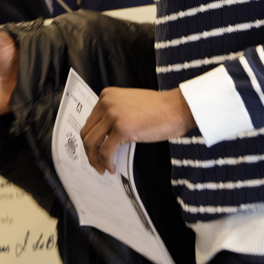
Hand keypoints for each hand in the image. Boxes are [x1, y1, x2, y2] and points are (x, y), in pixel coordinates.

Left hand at [79, 87, 194, 173]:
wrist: (177, 108)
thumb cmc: (159, 109)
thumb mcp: (130, 104)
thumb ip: (115, 114)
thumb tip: (104, 136)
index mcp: (107, 95)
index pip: (90, 121)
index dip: (90, 139)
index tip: (95, 150)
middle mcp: (107, 103)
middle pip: (87, 132)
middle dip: (89, 151)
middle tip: (96, 162)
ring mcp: (113, 115)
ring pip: (92, 143)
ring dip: (95, 159)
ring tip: (102, 168)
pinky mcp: (121, 129)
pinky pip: (106, 151)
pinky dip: (106, 162)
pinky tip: (112, 167)